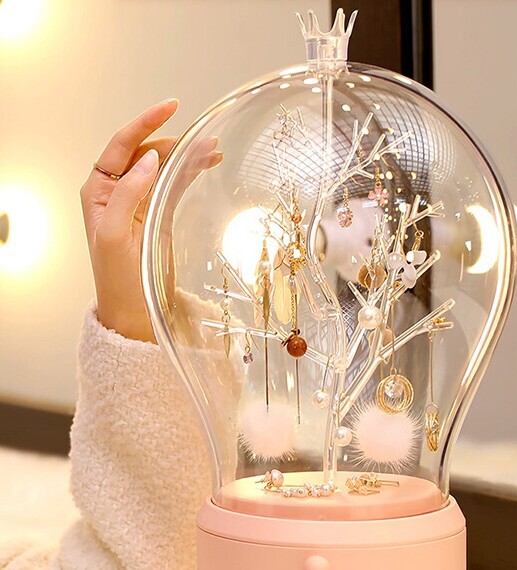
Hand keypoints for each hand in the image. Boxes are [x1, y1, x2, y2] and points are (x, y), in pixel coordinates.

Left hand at [80, 99, 221, 341]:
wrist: (134, 310)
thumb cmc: (117, 277)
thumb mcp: (114, 234)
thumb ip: (128, 194)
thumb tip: (149, 159)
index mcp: (100, 190)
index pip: (122, 145)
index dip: (146, 123)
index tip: (170, 108)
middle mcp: (119, 191)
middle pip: (148, 152)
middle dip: (174, 141)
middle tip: (203, 138)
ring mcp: (141, 202)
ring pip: (165, 167)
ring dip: (187, 156)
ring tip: (213, 149)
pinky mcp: (159, 214)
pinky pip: (175, 184)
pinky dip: (191, 172)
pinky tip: (207, 165)